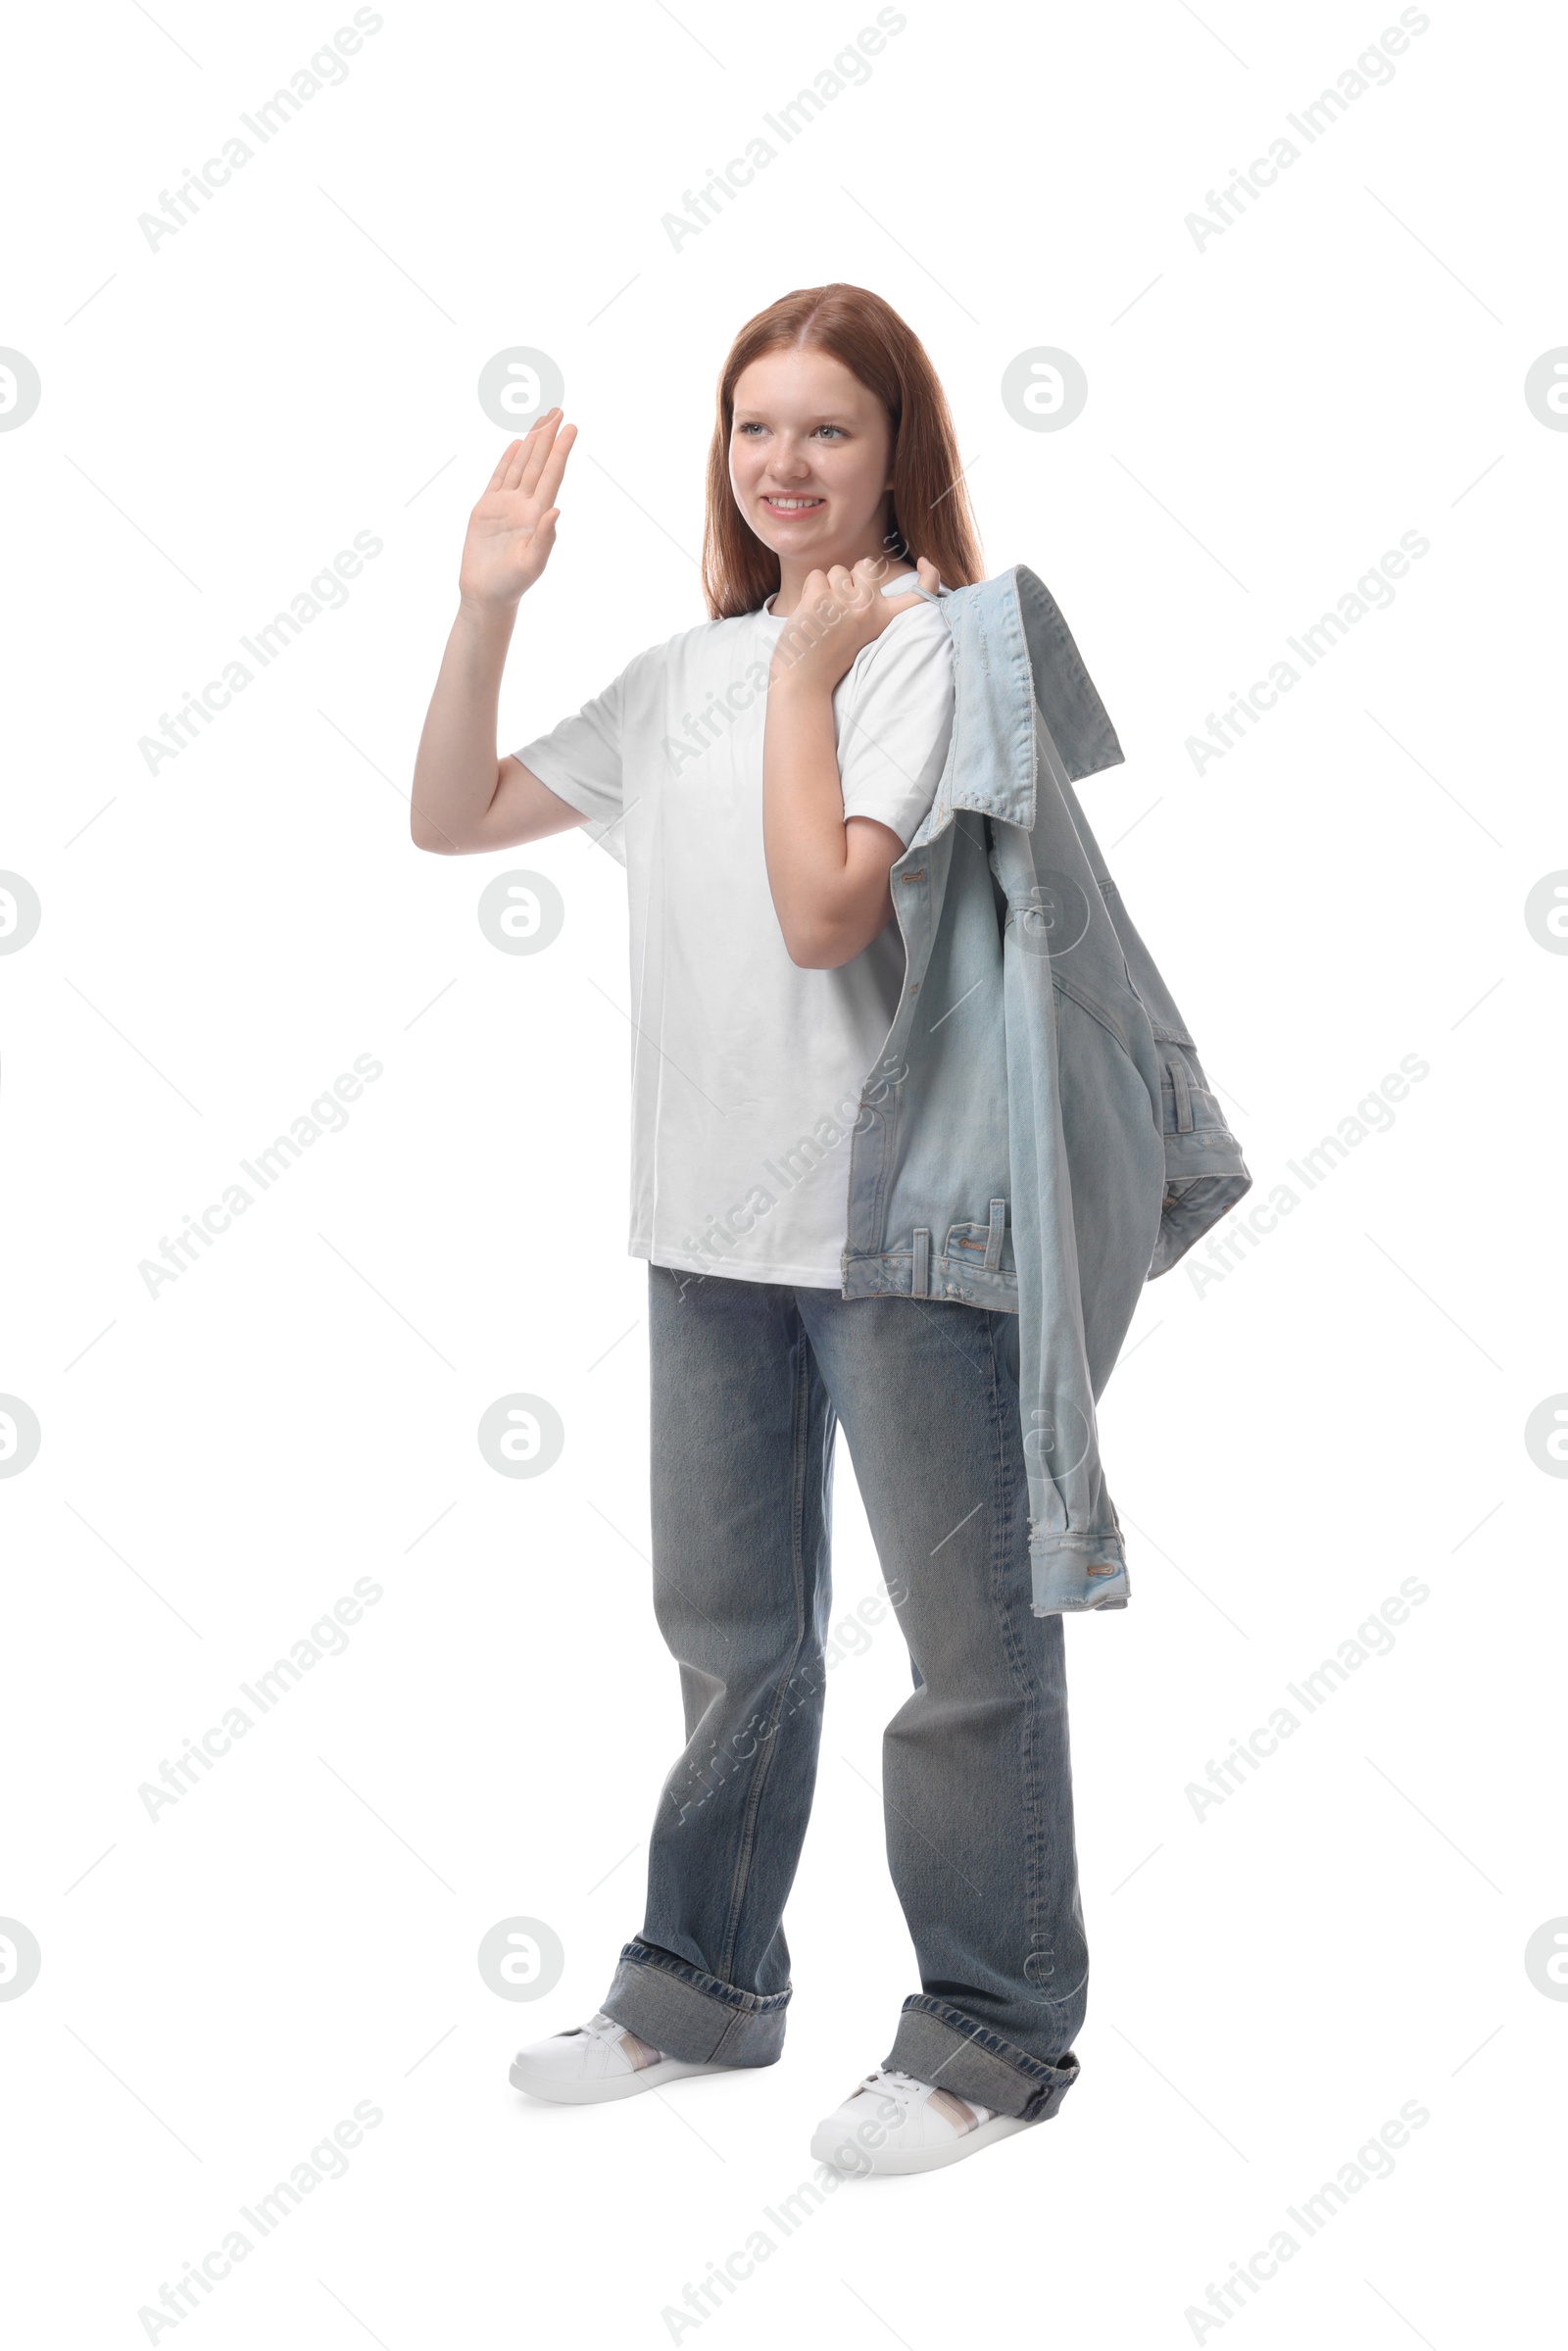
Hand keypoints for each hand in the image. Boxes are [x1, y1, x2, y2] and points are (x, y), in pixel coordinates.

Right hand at [458, 410, 575, 612]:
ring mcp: (506, 505)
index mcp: (537, 515)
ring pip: (521, 466)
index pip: (552, 475)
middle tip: (559, 411)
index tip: (571, 427)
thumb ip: (544, 540)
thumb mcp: (531, 565)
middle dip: (549, 437)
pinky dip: (508, 460)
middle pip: (539, 464)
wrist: (486, 594)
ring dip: (532, 443)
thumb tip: (556, 512)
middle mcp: (524, 506)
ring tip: (542, 420)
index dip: (561, 450)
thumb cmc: (511, 585)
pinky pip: (499, 477)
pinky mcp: (487, 509)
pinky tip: (517, 445)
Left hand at [769, 555, 939, 693]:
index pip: (919, 595)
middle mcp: (869, 609)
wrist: (807, 679)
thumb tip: (867, 567)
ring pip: (837, 571)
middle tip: (841, 608)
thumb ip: (871, 605)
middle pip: (866, 566)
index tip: (923, 562)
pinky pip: (816, 576)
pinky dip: (810, 590)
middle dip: (851, 577)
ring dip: (827, 586)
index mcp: (884, 619)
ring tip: (824, 615)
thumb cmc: (833, 654)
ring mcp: (844, 602)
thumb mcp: (864, 632)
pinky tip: (810, 613)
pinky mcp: (819, 599)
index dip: (928, 575)